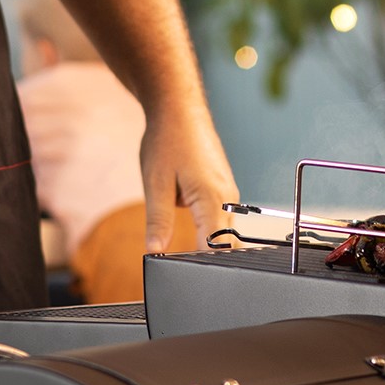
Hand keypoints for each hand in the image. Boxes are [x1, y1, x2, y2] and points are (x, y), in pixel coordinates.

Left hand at [139, 97, 239, 254]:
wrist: (178, 109)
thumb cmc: (167, 141)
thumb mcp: (155, 184)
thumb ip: (159, 221)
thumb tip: (156, 252)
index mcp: (214, 200)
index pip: (218, 249)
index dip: (201, 265)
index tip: (186, 275)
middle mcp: (228, 199)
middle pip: (224, 244)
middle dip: (205, 257)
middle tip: (181, 267)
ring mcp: (228, 193)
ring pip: (222, 230)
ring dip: (204, 239)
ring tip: (184, 244)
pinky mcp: (223, 189)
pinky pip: (218, 217)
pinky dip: (204, 224)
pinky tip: (187, 216)